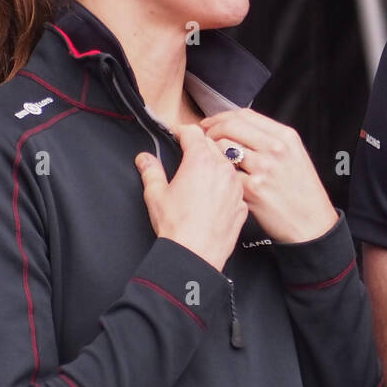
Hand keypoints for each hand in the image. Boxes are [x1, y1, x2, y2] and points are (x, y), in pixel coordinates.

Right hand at [135, 125, 247, 270]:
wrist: (196, 254)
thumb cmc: (176, 225)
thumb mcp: (156, 194)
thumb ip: (151, 171)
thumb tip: (144, 159)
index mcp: (200, 160)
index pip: (193, 132)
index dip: (182, 131)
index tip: (177, 135)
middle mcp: (223, 168)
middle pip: (213, 144)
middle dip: (199, 145)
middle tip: (187, 153)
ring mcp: (236, 186)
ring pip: (228, 163)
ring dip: (216, 163)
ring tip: (202, 174)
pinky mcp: (242, 203)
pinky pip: (235, 185)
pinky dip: (226, 185)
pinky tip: (214, 196)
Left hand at [198, 109, 338, 243]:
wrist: (311, 223)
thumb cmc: (302, 191)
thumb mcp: (296, 156)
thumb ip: (271, 140)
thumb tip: (240, 129)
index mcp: (286, 137)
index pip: (245, 114)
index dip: (222, 116)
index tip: (212, 123)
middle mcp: (275, 149)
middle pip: (231, 127)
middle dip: (212, 130)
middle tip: (205, 139)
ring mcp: (264, 168)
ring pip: (223, 148)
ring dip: (212, 152)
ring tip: (212, 160)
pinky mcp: (252, 189)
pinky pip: (225, 173)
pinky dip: (219, 174)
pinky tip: (220, 179)